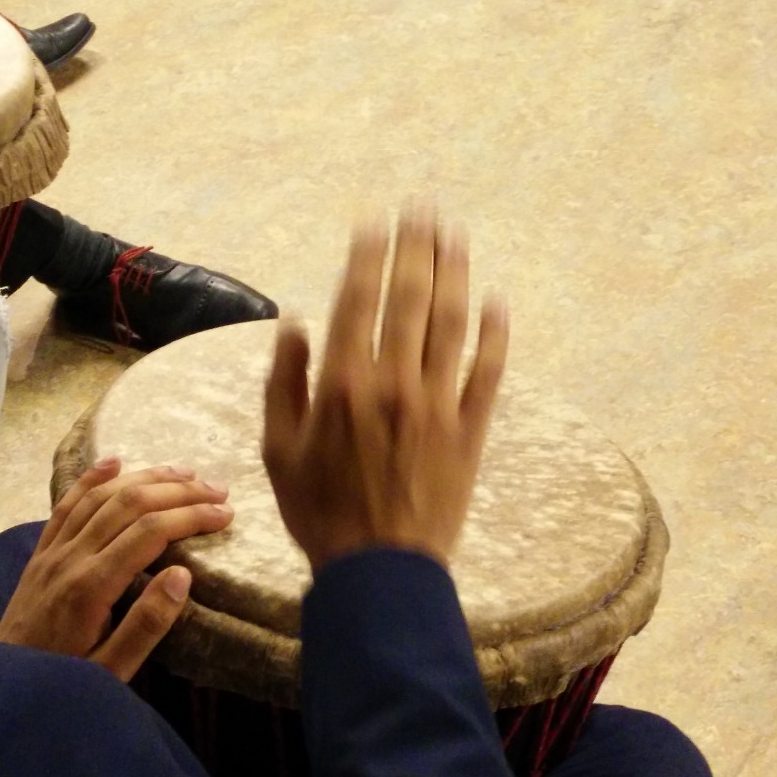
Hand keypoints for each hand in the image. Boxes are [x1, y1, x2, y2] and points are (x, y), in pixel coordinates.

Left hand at [0, 459, 233, 679]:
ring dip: (145, 478)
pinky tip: (114, 461)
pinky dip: (91, 479)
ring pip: (101, 497)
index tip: (225, 515)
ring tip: (184, 473)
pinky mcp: (39, 554)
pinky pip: (65, 505)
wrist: (2, 689)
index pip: (149, 533)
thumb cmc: (64, 685)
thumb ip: (147, 625)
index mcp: (92, 587)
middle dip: (178, 492)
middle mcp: (70, 558)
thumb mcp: (111, 669)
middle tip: (217, 491)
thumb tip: (183, 576)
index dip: (190, 517)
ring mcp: (51, 552)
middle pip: (129, 504)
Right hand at [262, 205, 507, 571]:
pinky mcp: (470, 429)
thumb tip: (295, 321)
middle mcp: (393, 381)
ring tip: (456, 233)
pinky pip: (488, 370)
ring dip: (455, 272)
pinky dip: (495, 333)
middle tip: (423, 206)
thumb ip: (284, 381)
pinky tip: (497, 301)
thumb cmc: (319, 512)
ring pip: (452, 322)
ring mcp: (437, 403)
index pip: (359, 298)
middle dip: (416, 245)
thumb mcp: (279, 449)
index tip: (375, 219)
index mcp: (342, 382)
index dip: (368, 253)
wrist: (380, 570)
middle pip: (410, 297)